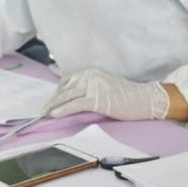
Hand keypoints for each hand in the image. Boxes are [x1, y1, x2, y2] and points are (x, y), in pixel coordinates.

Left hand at [42, 68, 168, 120]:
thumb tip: (71, 97)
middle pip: (64, 89)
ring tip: (45, 114)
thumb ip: (88, 87)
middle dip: (52, 101)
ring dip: (53, 106)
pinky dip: (63, 110)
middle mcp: (90, 75)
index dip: (57, 92)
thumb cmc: (126, 96)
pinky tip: (54, 115)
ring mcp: (94, 86)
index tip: (50, 102)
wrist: (145, 99)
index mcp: (91, 71)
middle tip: (43, 110)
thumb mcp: (104, 85)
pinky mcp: (98, 99)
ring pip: (67, 96)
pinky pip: (75, 105)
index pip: (67, 81)